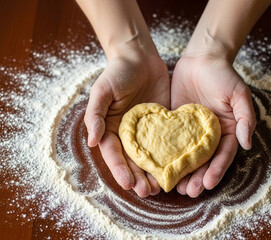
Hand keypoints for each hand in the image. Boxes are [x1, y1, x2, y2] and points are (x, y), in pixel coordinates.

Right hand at [84, 50, 169, 197]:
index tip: (128, 184)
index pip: (114, 154)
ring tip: (161, 187)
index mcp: (111, 128)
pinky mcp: (163, 124)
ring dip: (154, 172)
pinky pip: (167, 143)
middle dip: (138, 177)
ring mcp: (147, 131)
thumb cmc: (118, 72)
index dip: (120, 170)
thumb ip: (95, 115)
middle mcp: (129, 134)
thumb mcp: (102, 91)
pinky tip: (176, 167)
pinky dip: (170, 156)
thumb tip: (91, 141)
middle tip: (148, 192)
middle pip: (132, 161)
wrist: (140, 57)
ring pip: (150, 157)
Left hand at [171, 54, 255, 197]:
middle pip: (204, 161)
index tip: (208, 183)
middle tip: (189, 192)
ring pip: (187, 156)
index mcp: (226, 131)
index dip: (217, 170)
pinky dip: (167, 155)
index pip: (223, 155)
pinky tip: (160, 167)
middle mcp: (208, 135)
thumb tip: (247, 143)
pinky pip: (170, 142)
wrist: (202, 59)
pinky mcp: (175, 124)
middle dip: (197, 177)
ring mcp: (190, 131)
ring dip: (182, 172)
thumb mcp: (239, 95)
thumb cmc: (223, 75)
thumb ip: (245, 118)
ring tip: (175, 187)